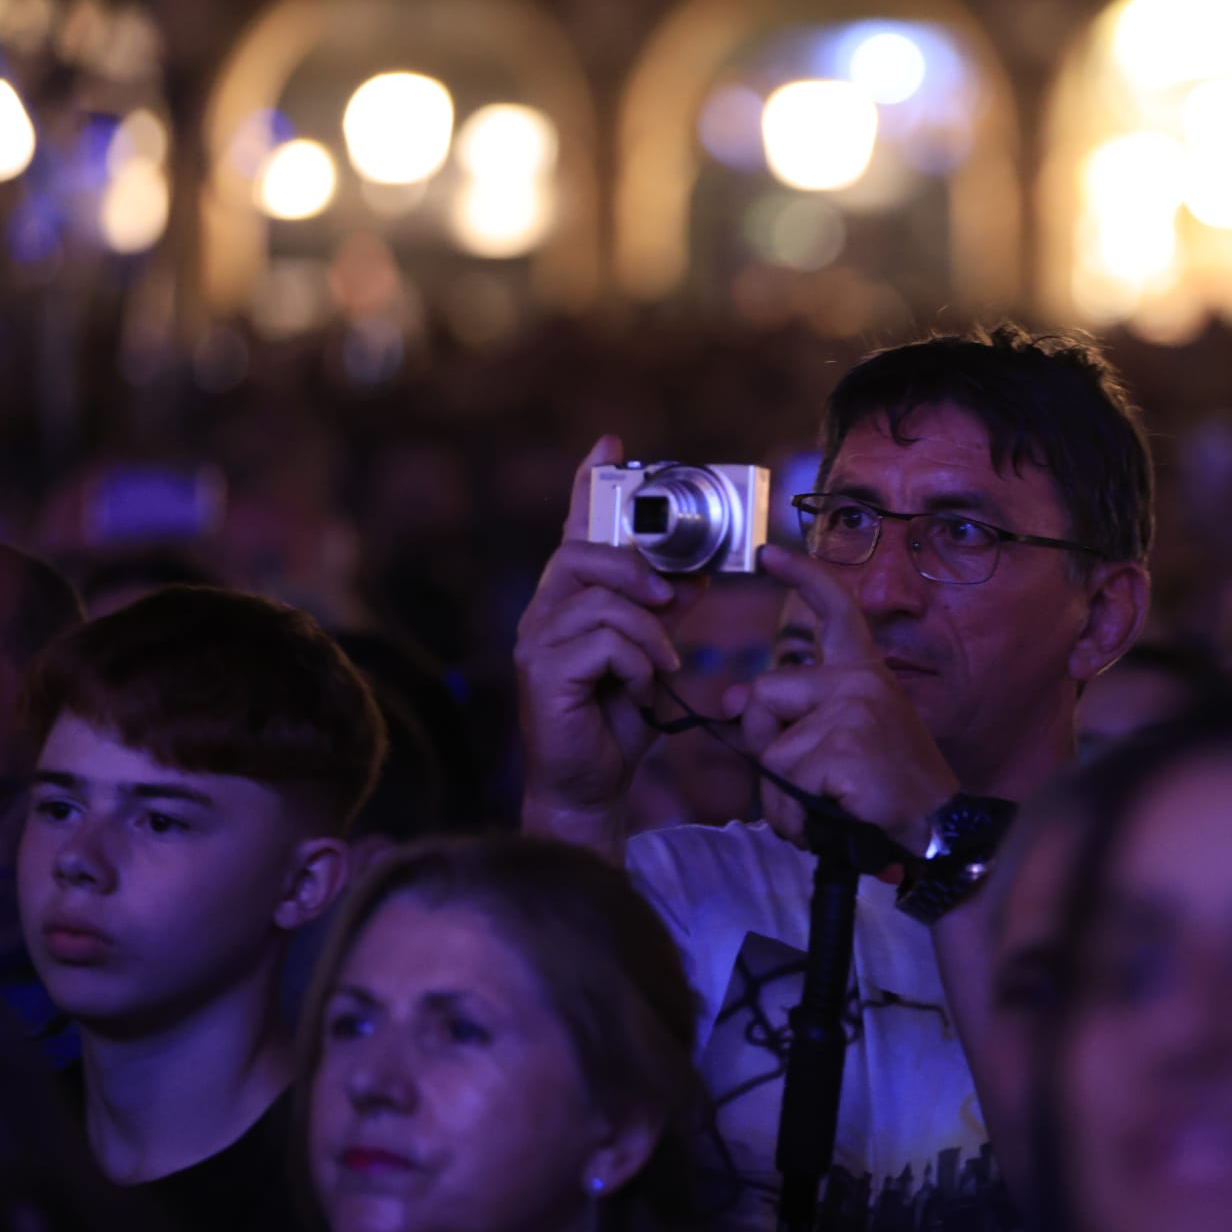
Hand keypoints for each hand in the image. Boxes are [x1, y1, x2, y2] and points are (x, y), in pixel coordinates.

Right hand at [515, 436, 707, 826]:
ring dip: (648, 635)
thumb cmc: (616, 724)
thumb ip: (667, 617)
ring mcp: (537, 640)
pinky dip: (636, 662)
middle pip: (585, 553)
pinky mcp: (542, 671)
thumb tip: (695, 579)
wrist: (591, 787)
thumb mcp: (653, 659)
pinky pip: (603, 640)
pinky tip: (639, 690)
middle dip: (637, 570)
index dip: (589, 484)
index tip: (612, 444)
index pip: (577, 530)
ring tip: (658, 670)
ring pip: (603, 601)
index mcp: (570, 601)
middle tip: (671, 600)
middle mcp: (544, 612)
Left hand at [723, 543, 957, 855]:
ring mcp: (854, 708)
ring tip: (825, 807)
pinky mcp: (845, 744)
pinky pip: (784, 783)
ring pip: (770, 750)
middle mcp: (860, 680)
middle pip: (765, 692)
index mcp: (864, 674)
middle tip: (807, 779)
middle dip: (764, 743)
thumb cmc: (885, 793)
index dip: (802, 575)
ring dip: (782, 795)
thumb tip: (728, 702)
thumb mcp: (842, 741)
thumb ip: (792, 717)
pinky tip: (832, 818)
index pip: (835, 610)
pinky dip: (795, 816)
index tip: (768, 553)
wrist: (938, 833)